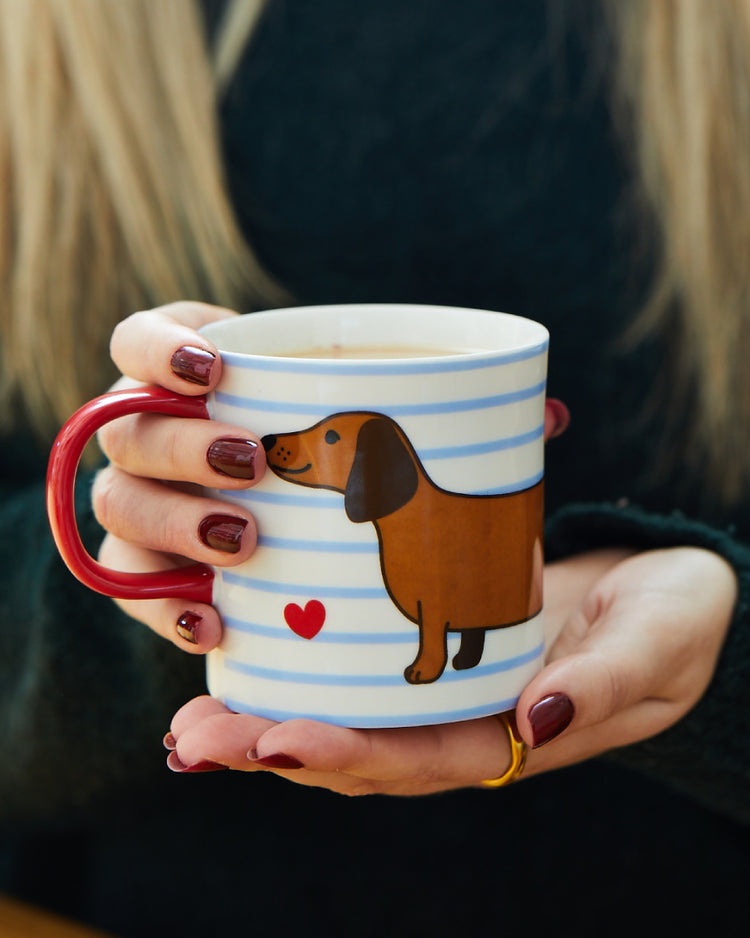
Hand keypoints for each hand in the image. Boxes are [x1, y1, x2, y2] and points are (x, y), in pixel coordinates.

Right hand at [94, 301, 569, 658]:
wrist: (327, 544)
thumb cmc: (360, 468)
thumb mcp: (395, 432)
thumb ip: (457, 418)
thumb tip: (549, 416)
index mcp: (205, 380)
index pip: (141, 341)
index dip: (159, 349)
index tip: (218, 370)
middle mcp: (159, 438)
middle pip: (127, 430)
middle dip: (179, 445)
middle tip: (252, 465)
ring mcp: (151, 508)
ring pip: (119, 507)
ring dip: (173, 523)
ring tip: (246, 545)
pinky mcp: (157, 576)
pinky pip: (132, 589)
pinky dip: (163, 606)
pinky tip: (215, 620)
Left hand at [164, 546, 736, 793]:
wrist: (665, 584)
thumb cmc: (672, 619)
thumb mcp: (655, 647)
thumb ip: (604, 684)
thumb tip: (537, 721)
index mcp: (518, 736)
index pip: (422, 760)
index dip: (349, 756)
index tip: (276, 741)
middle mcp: (468, 723)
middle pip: (363, 750)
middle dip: (276, 748)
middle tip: (193, 738)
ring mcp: (447, 689)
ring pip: (350, 714)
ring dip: (269, 718)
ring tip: (191, 718)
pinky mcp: (437, 639)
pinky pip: (364, 666)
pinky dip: (306, 667)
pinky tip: (248, 655)